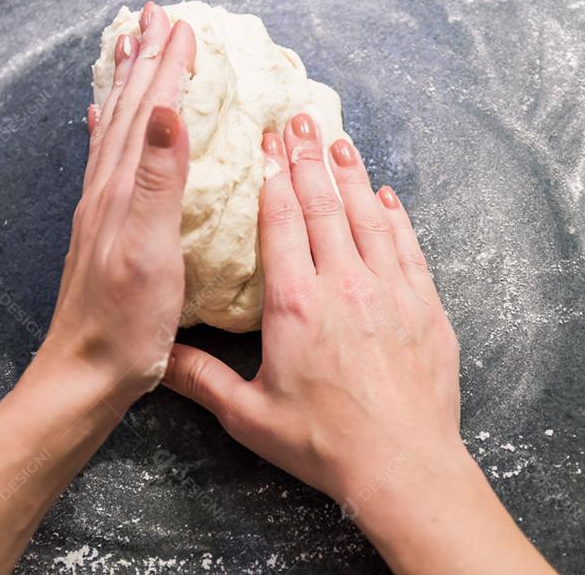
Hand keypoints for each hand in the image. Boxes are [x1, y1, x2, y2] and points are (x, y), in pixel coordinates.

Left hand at [43, 2, 194, 401]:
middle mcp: (105, 189)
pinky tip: (102, 121)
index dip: (167, 67)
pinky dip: (107, 129)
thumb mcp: (150, 250)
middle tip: (155, 16)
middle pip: (126, 110)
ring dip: (126, 85)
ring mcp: (101, 208)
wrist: (84, 374)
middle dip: (144, 60)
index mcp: (121, 188)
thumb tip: (166, 110)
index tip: (183, 25)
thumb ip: (157, 179)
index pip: (149, 113)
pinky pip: (105, 160)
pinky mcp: (103, 229)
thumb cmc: (125, 322)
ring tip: (129, 48)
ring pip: (113, 128)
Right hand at [164, 112, 462, 503]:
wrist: (402, 465)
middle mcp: (345, 283)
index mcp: (297, 303)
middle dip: (309, 157)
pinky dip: (395, 216)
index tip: (267, 141)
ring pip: (369, 215)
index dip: (274, 174)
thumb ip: (202, 379)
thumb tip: (159, 354)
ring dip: (352, 174)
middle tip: (300, 118)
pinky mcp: (425, 305)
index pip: (282, 220)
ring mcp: (390, 290)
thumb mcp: (250, 416)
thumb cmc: (325, 443)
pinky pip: (407, 246)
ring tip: (338, 140)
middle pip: (325, 204)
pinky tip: (386, 195)